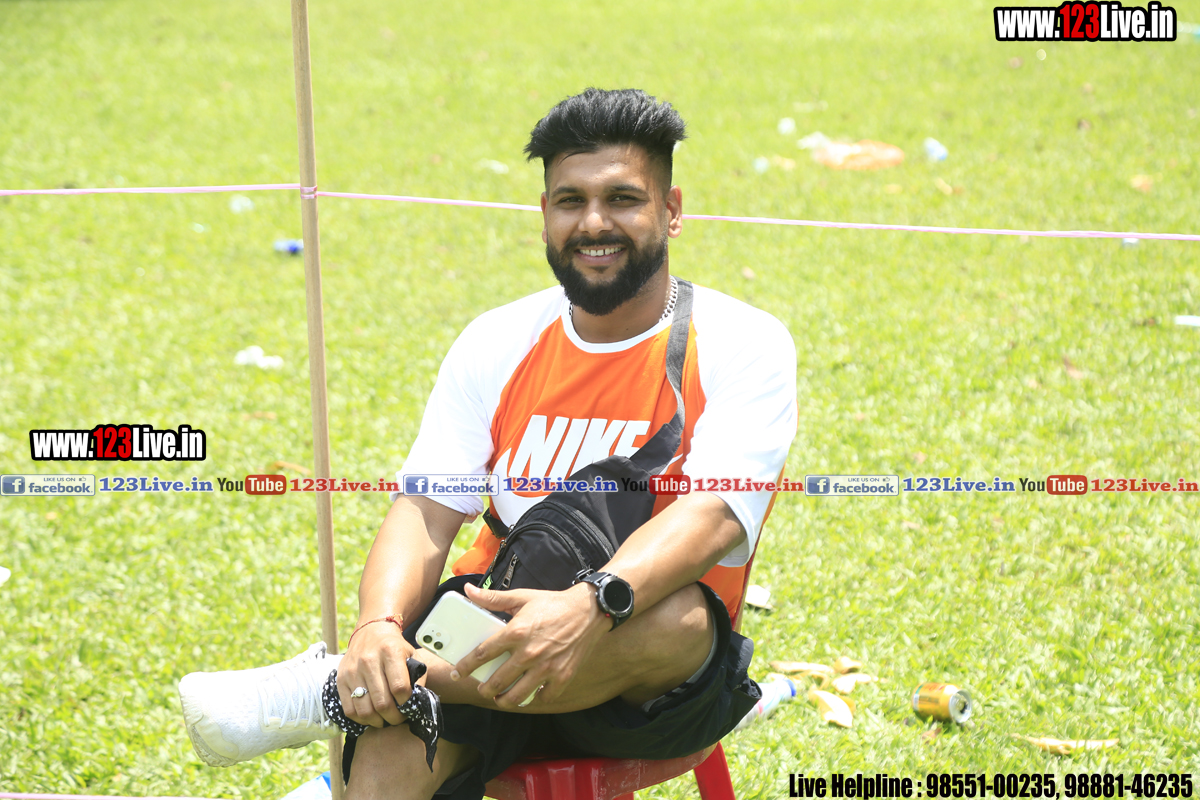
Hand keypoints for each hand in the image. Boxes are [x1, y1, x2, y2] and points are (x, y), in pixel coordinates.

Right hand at [336, 620, 415, 726]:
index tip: (408, 707)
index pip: (400, 687)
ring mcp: (352, 671)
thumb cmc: (395, 648)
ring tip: (385, 719)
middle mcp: (369, 661)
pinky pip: (349, 709)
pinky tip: (370, 716)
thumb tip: (417, 704)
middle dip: (393, 718)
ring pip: (365, 709)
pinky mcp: (340, 680)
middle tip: (398, 719)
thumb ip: (418, 678)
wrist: (371, 632)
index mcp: (390, 652)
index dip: (406, 704)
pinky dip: (361, 719)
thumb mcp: (412, 656)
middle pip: (382, 702)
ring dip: (377, 721)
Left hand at [454, 581, 608, 709]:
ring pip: (517, 696)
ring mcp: (547, 667)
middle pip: (497, 681)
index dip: (466, 666)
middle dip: (484, 689)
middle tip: (482, 688)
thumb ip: (493, 599)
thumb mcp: (522, 597)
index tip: (457, 672)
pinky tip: (530, 693)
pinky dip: (534, 698)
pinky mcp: (562, 676)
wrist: (589, 610)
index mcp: (516, 632)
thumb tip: (468, 591)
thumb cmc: (553, 604)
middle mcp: (529, 653)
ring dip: (504, 700)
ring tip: (500, 698)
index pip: (482, 654)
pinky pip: (543, 697)